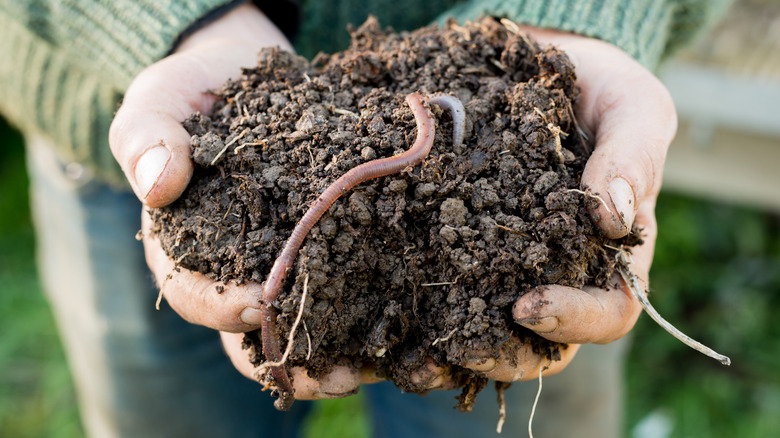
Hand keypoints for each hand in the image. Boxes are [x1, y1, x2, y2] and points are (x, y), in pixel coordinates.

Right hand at [110, 4, 364, 398]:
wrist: (246, 71)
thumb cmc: (194, 91)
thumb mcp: (159, 102)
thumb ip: (148, 137)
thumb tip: (157, 186)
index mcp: (188, 250)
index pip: (199, 296)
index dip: (225, 308)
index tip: (259, 302)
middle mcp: (238, 267)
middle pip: (260, 333)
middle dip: (299, 356)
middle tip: (342, 372)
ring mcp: (287, 256)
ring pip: (310, 319)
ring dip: (347, 346)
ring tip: (385, 360)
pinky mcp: (330, 236)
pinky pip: (352, 277)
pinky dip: (378, 300)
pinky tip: (410, 313)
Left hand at [419, 27, 675, 386]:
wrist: (537, 70)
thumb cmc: (600, 90)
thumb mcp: (631, 109)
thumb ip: (632, 157)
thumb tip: (613, 219)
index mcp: (610, 255)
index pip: (608, 312)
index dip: (573, 322)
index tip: (526, 305)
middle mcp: (559, 272)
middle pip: (541, 344)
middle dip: (501, 355)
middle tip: (458, 348)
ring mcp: (506, 265)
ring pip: (486, 332)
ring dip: (449, 353)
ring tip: (410, 357)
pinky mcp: (460, 248)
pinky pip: (443, 292)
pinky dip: (415, 316)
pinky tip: (382, 317)